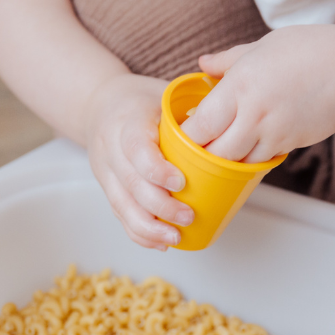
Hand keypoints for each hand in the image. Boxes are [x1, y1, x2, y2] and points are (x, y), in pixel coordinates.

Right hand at [84, 74, 193, 249]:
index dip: (156, 169)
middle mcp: (110, 147)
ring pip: (122, 204)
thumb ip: (193, 109)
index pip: (136, 148)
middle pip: (130, 183)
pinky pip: (119, 214)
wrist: (100, 105)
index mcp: (128, 120)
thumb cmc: (140, 101)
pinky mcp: (106, 187)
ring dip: (149, 227)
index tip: (180, 183)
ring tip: (175, 237)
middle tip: (187, 217)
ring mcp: (105, 170)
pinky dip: (139, 232)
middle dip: (160, 206)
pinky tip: (160, 241)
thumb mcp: (164, 93)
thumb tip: (234, 128)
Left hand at [181, 25, 334, 162]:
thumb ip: (227, 61)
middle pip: (214, 153)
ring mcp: (272, 133)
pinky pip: (259, 162)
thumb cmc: (309, 50)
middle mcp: (253, 114)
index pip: (201, 124)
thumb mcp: (262, 46)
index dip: (185, 136)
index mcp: (240, 84)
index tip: (179, 134)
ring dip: (223, 162)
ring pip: (236, 163)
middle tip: (193, 150)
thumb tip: (202, 65)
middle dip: (200, 156)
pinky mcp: (288, 145)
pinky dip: (247, 160)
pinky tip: (243, 150)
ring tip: (216, 153)